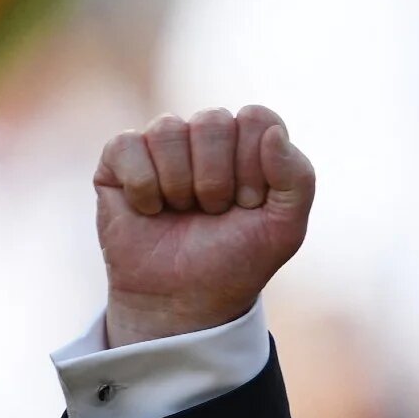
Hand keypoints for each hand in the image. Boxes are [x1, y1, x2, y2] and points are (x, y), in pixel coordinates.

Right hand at [93, 105, 314, 345]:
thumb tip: (272, 132)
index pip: (256, 118)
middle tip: (214, 212)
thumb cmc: (236, 260)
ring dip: (180, 186)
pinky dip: (144, 188)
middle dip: (217, 180)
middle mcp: (205, 136)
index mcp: (249, 143)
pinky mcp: (120, 158)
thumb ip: (298, 179)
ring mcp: (162, 144)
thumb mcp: (285, 228)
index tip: (250, 204)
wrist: (186, 300)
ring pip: (168, 129)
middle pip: (212, 121)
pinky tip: (150, 210)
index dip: (254, 166)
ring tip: (182, 212)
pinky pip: (128, 145)